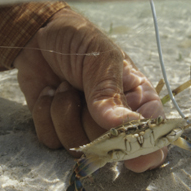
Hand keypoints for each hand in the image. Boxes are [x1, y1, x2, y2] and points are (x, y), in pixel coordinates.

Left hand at [14, 8, 165, 171]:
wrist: (38, 33)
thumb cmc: (80, 40)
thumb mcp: (102, 59)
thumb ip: (110, 94)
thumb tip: (124, 126)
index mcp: (138, 98)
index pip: (152, 134)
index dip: (146, 149)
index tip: (134, 157)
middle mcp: (114, 118)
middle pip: (111, 147)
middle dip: (92, 121)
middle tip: (83, 90)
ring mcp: (84, 126)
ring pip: (79, 147)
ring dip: (64, 112)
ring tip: (65, 85)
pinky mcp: (57, 128)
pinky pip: (52, 140)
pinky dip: (45, 115)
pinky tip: (49, 92)